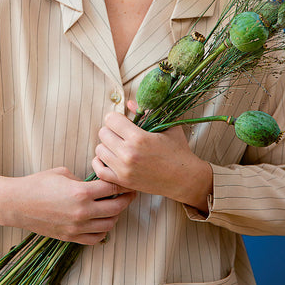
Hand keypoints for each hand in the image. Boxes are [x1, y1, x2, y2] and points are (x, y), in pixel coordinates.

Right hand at [0, 167, 135, 244]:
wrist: (17, 203)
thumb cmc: (38, 183)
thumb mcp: (63, 172)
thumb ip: (83, 179)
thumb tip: (95, 184)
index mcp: (81, 192)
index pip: (112, 188)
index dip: (123, 183)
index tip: (128, 180)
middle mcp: (82, 212)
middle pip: (116, 208)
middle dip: (126, 199)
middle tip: (129, 193)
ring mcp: (77, 227)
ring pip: (109, 225)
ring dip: (116, 215)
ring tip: (115, 206)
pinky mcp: (70, 237)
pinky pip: (95, 239)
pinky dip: (103, 231)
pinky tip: (102, 221)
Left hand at [92, 102, 212, 211]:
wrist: (185, 178)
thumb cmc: (178, 150)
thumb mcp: (167, 126)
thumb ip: (146, 112)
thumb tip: (129, 102)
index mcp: (138, 137)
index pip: (110, 119)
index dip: (116, 117)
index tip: (123, 121)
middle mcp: (128, 153)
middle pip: (103, 133)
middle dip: (111, 130)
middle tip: (122, 133)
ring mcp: (123, 169)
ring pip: (99, 149)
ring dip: (107, 145)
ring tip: (119, 146)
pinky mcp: (122, 181)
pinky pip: (99, 169)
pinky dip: (101, 162)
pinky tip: (111, 158)